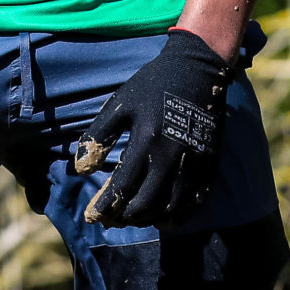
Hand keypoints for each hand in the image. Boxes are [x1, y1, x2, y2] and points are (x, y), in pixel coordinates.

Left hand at [71, 29, 230, 226]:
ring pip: (171, 207)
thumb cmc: (153, 85)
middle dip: (126, 216)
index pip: (122, 186)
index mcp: (146, 139)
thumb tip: (79, 168)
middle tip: (113, 219)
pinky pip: (195, 201)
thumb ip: (98, 135)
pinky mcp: (209, 164)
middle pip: (146, 202)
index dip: (106, 206)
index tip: (93, 216)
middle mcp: (171, 156)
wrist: (198, 70)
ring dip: (150, 219)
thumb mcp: (120, 104)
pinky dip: (179, 216)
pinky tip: (165, 218)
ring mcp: (194, 162)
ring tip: (135, 219)